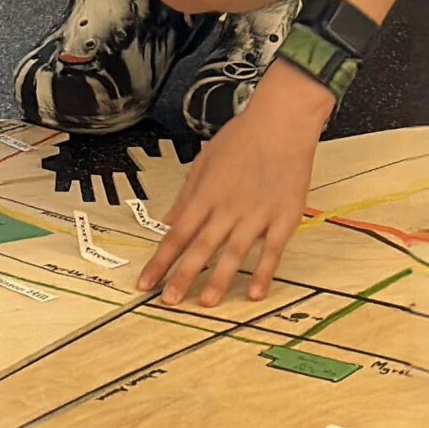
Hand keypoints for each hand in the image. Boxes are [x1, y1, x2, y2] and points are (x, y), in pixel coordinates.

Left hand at [140, 65, 327, 305]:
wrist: (281, 124)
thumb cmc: (240, 139)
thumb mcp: (204, 161)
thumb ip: (187, 195)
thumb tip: (169, 222)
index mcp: (204, 195)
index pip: (176, 235)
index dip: (159, 260)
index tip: (145, 282)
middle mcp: (226, 209)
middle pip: (200, 248)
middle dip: (182, 277)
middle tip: (167, 301)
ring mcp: (256, 216)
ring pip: (233, 254)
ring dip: (219, 280)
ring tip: (205, 303)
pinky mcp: (283, 219)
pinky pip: (272, 251)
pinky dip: (264, 273)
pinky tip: (255, 294)